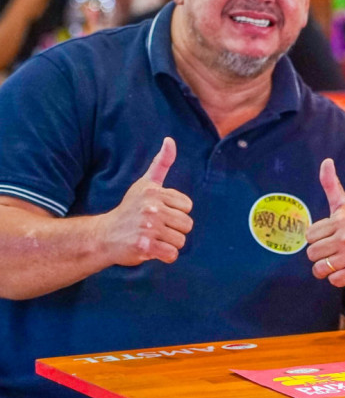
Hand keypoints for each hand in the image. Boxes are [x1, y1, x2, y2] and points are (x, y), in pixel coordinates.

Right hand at [103, 137, 193, 265]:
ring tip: (151, 238)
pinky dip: (165, 256)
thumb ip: (161, 163)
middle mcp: (151, 208)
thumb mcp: (145, 184)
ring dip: (169, 244)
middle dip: (174, 230)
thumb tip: (170, 140)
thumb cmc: (129, 209)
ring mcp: (147, 228)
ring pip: (181, 241)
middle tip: (154, 228)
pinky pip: (172, 255)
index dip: (176, 212)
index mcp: (154, 193)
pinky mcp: (144, 246)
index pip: (187, 207)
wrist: (104, 236)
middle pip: (187, 225)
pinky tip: (151, 250)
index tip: (158, 213)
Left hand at [307, 159, 344, 286]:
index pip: (309, 235)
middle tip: (339, 250)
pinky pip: (331, 280)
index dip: (320, 237)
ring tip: (343, 260)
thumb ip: (332, 186)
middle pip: (311, 253)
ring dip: (328, 268)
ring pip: (318, 268)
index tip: (336, 235)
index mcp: (343, 219)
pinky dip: (339, 278)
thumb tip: (325, 161)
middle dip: (322, 254)